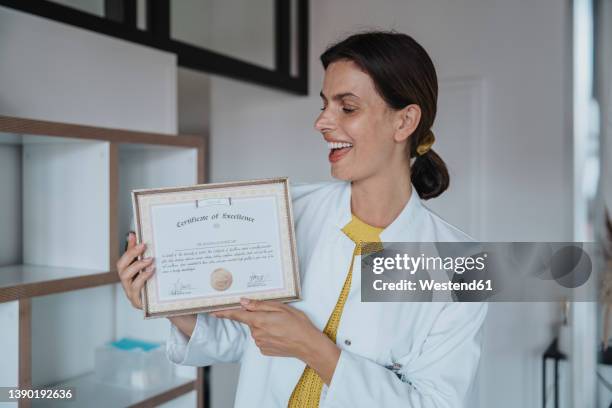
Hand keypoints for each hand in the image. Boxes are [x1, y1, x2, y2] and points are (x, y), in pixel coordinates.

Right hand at [116, 232, 154, 308]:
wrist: (165, 307)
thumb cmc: (157, 288)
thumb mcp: (153, 271)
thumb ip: (147, 258)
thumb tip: (145, 241)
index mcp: (130, 274)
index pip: (125, 257)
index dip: (128, 246)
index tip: (134, 234)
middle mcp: (127, 282)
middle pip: (121, 266)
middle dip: (131, 254)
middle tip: (143, 246)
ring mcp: (130, 291)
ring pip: (125, 276)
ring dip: (137, 265)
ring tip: (149, 259)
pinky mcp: (136, 300)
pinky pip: (136, 287)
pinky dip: (142, 277)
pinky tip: (151, 271)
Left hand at [212, 298, 340, 383]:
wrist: (308, 345)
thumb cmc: (298, 324)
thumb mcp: (281, 308)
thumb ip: (260, 305)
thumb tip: (244, 302)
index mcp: (259, 320)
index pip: (237, 315)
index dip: (224, 313)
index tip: (213, 311)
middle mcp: (256, 333)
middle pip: (251, 321)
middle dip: (258, 316)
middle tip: (275, 316)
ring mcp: (260, 343)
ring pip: (257, 330)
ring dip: (264, 326)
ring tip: (281, 326)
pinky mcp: (264, 350)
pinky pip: (262, 339)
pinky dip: (268, 335)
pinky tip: (280, 334)